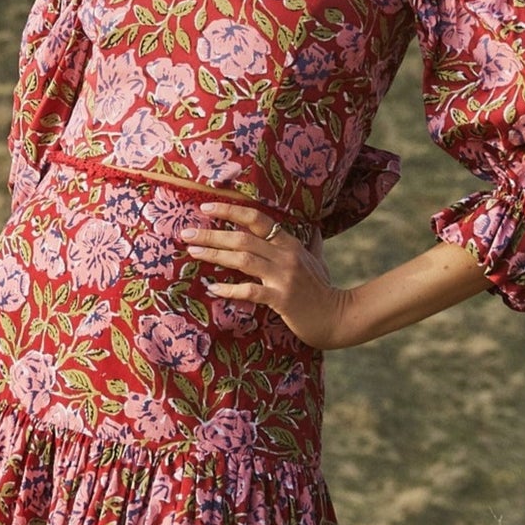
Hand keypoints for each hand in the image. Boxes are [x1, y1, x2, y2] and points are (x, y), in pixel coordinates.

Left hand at [180, 202, 348, 349]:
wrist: (338, 317)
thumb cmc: (324, 290)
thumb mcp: (318, 262)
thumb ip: (312, 244)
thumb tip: (315, 229)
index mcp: (290, 243)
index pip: (257, 218)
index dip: (231, 210)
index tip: (206, 207)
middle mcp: (285, 255)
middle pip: (243, 237)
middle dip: (212, 233)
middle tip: (186, 232)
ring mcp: (283, 277)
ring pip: (243, 259)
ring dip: (215, 254)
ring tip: (193, 252)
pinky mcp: (281, 299)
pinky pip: (250, 291)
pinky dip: (229, 288)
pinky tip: (213, 287)